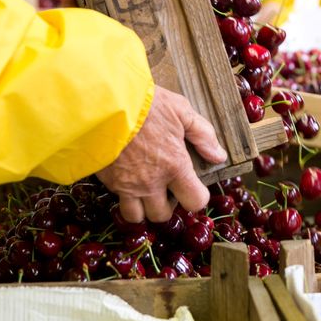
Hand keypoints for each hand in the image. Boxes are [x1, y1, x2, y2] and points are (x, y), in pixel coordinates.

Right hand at [96, 86, 226, 222]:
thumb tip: (218, 155)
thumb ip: (202, 134)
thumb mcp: (180, 109)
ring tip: (144, 188)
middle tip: (166, 187)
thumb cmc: (144, 104)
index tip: (193, 186)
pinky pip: (115, 199)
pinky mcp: (106, 181)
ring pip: (135, 217)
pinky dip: (122, 195)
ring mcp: (125, 185)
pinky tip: (126, 176)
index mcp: (175, 166)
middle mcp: (151, 183)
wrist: (102, 103)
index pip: (195, 202)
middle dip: (166, 206)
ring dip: (141, 207)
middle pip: (162, 215)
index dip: (197, 197)